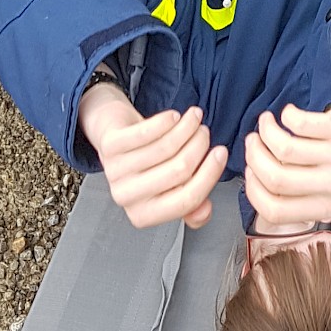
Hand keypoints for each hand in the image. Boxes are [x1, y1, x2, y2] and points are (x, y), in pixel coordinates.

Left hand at [77, 86, 227, 229]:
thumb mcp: (169, 187)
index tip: (221, 153)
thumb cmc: (145, 163)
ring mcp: (116, 172)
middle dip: (200, 145)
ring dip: (187, 127)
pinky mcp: (110, 146)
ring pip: (166, 148)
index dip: (210, 173)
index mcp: (145, 214)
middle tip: (204, 132)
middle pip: (180, 170)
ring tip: (193, 118)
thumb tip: (204, 211)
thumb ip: (191, 203)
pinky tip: (174, 116)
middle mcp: (128, 197)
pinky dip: (166, 120)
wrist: (113, 135)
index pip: (187, 199)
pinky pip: (146, 132)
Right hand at [244, 74, 330, 225]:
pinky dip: (286, 115)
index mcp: (326, 205)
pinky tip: (289, 112)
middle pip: (275, 179)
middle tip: (254, 139)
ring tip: (267, 121)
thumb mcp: (327, 180)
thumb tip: (255, 181)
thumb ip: (297, 190)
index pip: (273, 211)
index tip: (249, 167)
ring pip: (283, 150)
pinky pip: (298, 123)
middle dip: (254, 156)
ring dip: (266, 131)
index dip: (252, 188)